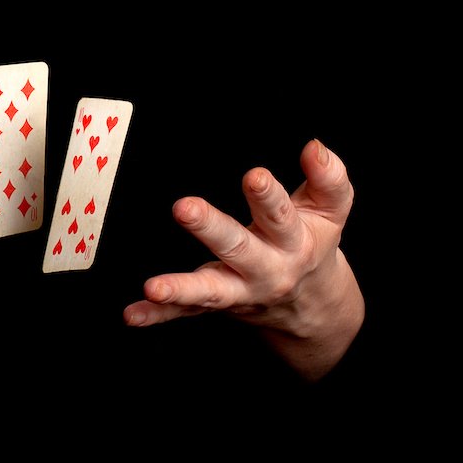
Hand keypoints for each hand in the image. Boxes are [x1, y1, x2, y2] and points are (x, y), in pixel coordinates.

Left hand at [123, 139, 364, 380]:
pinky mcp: (214, 306)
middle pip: (238, 248)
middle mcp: (266, 270)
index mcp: (294, 242)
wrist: (313, 307)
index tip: (254, 176)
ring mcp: (238, 293)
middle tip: (184, 208)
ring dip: (181, 288)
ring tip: (153, 286)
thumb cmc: (313, 243)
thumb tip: (315, 146)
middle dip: (211, 229)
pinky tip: (132, 314)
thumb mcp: (331, 212)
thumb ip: (328, 178)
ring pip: (209, 291)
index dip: (267, 196)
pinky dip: (158, 315)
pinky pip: (184, 312)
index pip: (281, 216)